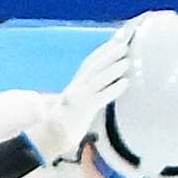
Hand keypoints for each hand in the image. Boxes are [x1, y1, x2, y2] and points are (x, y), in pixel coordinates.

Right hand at [30, 37, 130, 162]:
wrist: (50, 138)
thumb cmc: (66, 122)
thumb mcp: (75, 103)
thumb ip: (89, 92)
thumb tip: (108, 83)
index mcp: (75, 85)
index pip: (89, 63)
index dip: (102, 51)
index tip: (116, 40)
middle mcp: (76, 88)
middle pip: (93, 67)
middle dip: (109, 54)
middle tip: (125, 45)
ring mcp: (79, 99)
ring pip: (98, 79)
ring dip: (113, 69)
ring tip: (127, 61)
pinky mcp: (83, 111)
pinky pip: (101, 97)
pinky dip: (114, 89)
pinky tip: (125, 83)